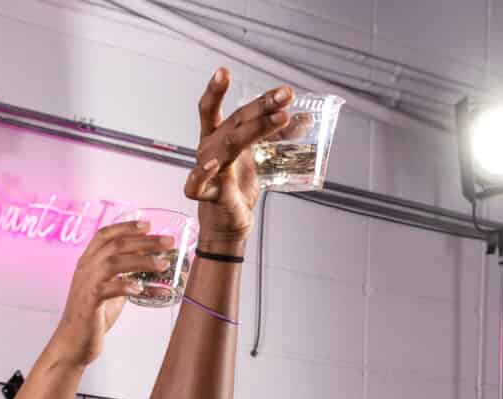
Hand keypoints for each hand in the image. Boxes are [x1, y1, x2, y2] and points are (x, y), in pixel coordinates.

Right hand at [50, 221, 165, 366]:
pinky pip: (107, 289)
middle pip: (115, 245)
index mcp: (88, 262)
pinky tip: (140, 288)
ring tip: (163, 264)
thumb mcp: (110, 290)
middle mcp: (85, 269)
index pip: (105, 235)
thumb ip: (123, 276)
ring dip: (141, 261)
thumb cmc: (92, 316)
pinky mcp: (89, 303)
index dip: (126, 227)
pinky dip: (125, 286)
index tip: (148, 225)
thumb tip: (148, 266)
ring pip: (113, 262)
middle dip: (144, 241)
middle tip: (168, 242)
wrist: (72, 342)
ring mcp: (86, 284)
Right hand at [186, 69, 290, 248]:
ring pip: (228, 143)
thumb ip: (277, 137)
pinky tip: (213, 165)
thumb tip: (305, 120)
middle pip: (234, 120)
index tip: (224, 70)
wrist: (229, 224)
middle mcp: (209, 148)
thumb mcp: (260, 157)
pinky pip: (197, 182)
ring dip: (255, 129)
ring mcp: (206, 169)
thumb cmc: (238, 188)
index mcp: (217, 136)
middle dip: (261, 105)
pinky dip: (202, 173)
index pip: (213, 107)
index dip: (217, 89)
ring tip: (281, 119)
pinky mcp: (205, 192)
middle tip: (285, 96)